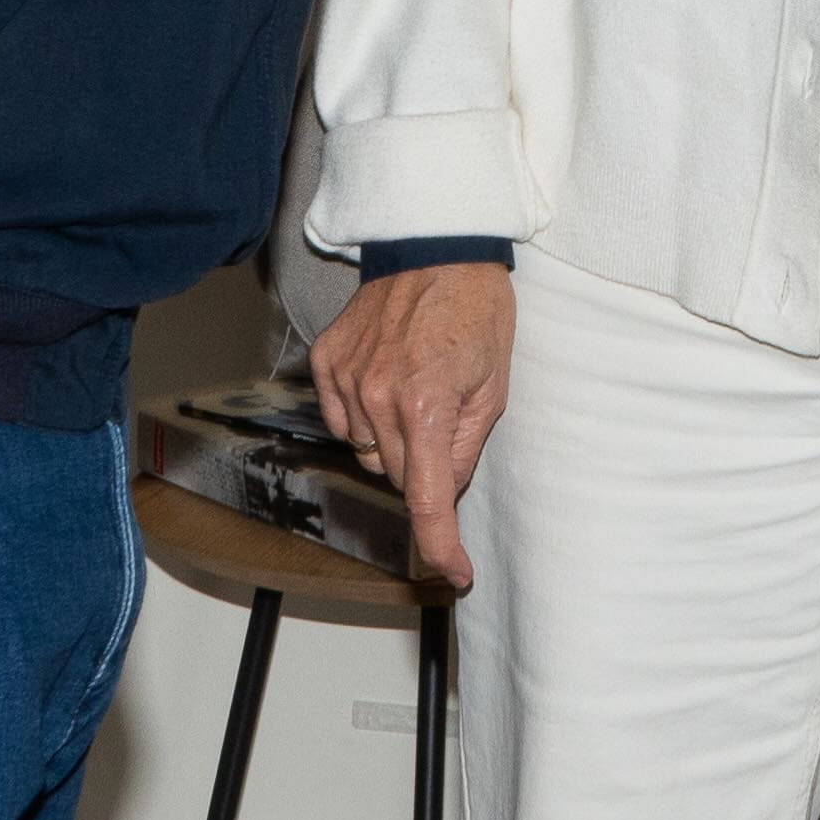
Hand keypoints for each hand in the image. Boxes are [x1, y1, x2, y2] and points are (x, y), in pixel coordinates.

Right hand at [308, 262, 512, 587]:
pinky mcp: (325, 361)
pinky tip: (386, 378)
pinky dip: (363, 414)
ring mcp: (346, 379)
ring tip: (417, 388)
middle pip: (397, 476)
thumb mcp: (495, 384)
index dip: (441, 545)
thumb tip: (444, 490)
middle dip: (423, 466)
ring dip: (392, 439)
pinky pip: (340, 419)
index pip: (427, 499)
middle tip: (446, 420)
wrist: (434, 246)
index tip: (454, 573)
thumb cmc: (475, 309)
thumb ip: (467, 446)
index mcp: (427, 407)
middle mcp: (377, 398)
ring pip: (366, 451)